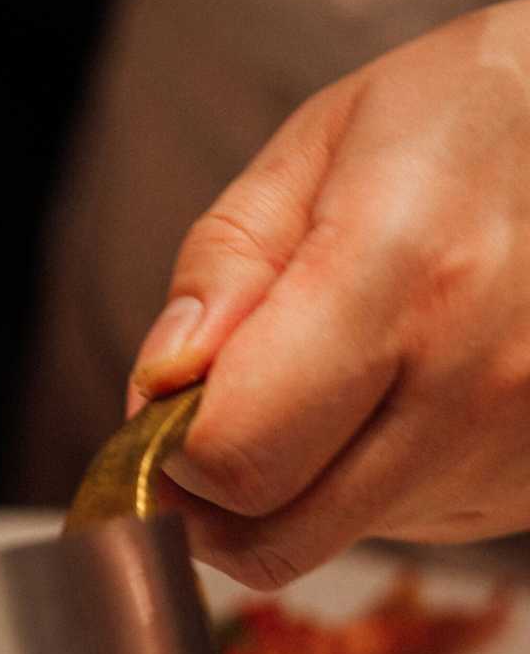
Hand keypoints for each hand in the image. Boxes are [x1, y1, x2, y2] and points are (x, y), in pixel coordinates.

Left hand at [126, 0, 529, 588]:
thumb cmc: (468, 114)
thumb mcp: (319, 146)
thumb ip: (223, 270)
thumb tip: (160, 387)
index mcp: (404, 274)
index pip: (234, 455)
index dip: (169, 447)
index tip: (169, 404)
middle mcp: (476, 378)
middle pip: (274, 536)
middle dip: (211, 492)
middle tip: (213, 417)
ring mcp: (521, 442)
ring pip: (333, 539)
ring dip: (296, 484)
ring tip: (334, 374)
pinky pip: (407, 525)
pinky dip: (373, 479)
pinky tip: (406, 388)